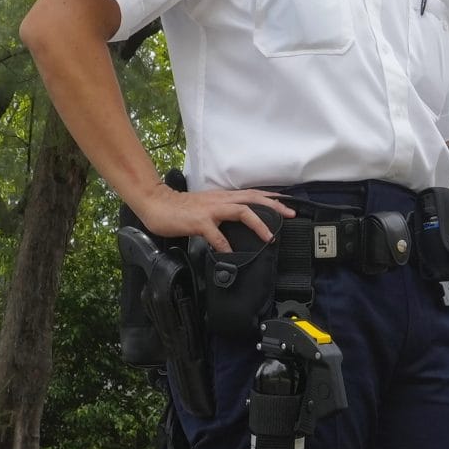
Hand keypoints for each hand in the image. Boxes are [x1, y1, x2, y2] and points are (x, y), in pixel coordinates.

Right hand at [129, 184, 295, 251]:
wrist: (157, 204)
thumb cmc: (181, 208)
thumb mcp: (208, 206)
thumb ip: (224, 212)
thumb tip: (239, 222)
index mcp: (224, 196)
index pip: (253, 193)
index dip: (272, 197)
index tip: (288, 204)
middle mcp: (221, 200)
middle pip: (254, 199)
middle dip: (275, 206)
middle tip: (291, 215)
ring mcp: (211, 210)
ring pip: (242, 211)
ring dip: (259, 224)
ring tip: (270, 237)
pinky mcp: (199, 222)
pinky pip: (217, 235)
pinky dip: (225, 245)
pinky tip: (231, 254)